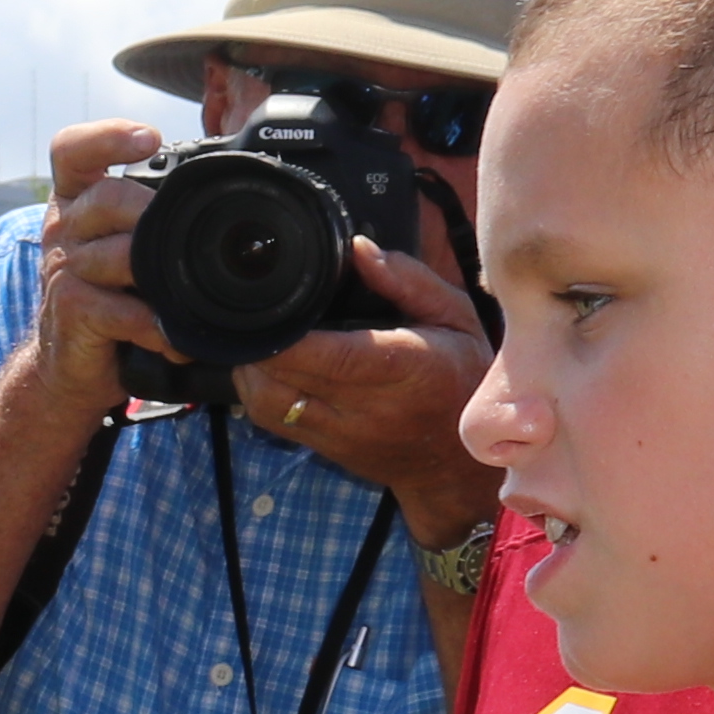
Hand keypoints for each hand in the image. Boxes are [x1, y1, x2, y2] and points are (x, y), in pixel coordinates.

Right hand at [24, 117, 184, 412]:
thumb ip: (157, 216)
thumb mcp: (127, 246)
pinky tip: (174, 338)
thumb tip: (234, 191)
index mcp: (77, 201)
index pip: (72, 150)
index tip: (150, 139)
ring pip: (120, 254)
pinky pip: (122, 309)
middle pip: (106, 196)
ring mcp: (64, 268)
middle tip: (187, 233)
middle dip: (152, 211)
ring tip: (191, 299)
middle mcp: (64, 227)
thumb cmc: (112, 296)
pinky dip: (157, 326)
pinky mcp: (71, 309)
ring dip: (163, 278)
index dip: (107, 136)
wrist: (71, 362)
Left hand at [234, 231, 501, 538]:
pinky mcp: (325, 449)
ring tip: (260, 336)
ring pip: (267, 403)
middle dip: (258, 343)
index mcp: (404, 368)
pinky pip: (273, 420)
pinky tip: (266, 366)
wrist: (462, 463)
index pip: (330, 355)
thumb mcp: (456, 318)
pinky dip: (257, 390)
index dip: (287, 333)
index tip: (268, 302)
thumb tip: (358, 250)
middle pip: (284, 377)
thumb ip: (409, 281)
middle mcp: (368, 406)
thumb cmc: (462, 378)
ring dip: (251, 368)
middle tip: (254, 310)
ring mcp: (342, 434)